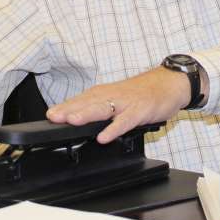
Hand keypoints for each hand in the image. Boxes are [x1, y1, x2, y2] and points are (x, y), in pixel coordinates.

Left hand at [46, 67, 189, 143]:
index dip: (65, 107)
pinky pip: (125, 121)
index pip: (81, 100)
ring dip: (87, 114)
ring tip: (72, 121)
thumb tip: (76, 117)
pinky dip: (114, 128)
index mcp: (104, 93)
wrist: (169, 83)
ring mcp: (126, 103)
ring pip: (104, 108)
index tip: (49, 115)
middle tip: (54, 117)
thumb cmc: (140, 93)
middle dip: (70, 109)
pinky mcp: (140, 111)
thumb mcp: (117, 97)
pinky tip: (103, 137)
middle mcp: (112, 96)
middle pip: (88, 102)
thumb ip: (98, 106)